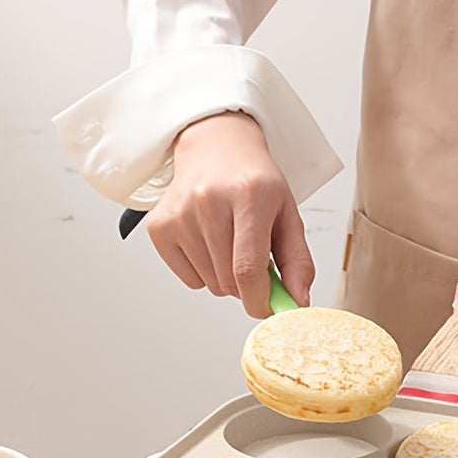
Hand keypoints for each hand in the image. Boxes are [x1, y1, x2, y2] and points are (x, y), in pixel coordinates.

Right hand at [145, 111, 312, 316]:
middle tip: (254, 256)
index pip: (247, 268)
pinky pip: (189, 279)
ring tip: (231, 242)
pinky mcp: (158, 227)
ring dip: (226, 276)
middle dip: (248, 284)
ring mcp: (179, 214)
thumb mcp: (288, 214)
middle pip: (229, 281)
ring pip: (210, 284)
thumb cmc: (255, 183)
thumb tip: (299, 301)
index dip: (260, 300)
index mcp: (249, 195)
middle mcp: (208, 201)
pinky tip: (210, 242)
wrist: (217, 149)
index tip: (270, 308)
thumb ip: (297, 260)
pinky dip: (204, 272)